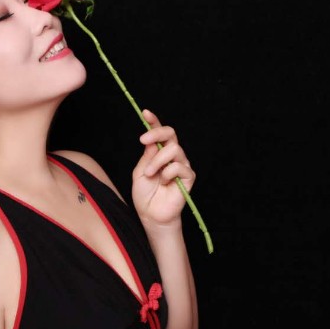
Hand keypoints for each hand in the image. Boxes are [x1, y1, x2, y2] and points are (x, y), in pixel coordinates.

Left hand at [131, 109, 195, 227]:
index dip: (154, 121)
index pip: (160, 133)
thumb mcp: (140, 171)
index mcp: (159, 152)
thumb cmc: (145, 195)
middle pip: (171, 134)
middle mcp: (172, 156)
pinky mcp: (188, 176)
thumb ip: (147, 155)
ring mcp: (181, 165)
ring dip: (158, 161)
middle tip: (144, 141)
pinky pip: (179, 166)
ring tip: (151, 174)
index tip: (145, 113)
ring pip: (174, 149)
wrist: (151, 215)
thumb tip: (153, 140)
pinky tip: (164, 182)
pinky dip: (168, 173)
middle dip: (157, 133)